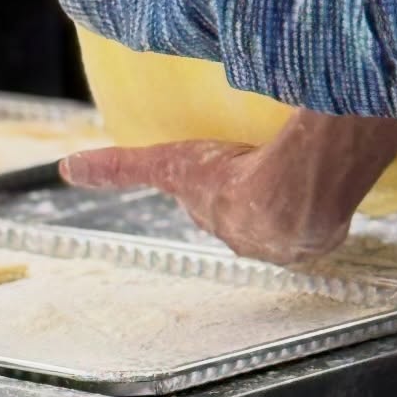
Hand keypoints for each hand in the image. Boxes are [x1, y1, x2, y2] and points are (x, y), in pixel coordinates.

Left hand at [62, 109, 396, 265]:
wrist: (294, 195)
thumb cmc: (232, 181)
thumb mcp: (167, 165)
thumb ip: (119, 167)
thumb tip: (68, 168)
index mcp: (222, 219)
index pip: (211, 204)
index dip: (209, 187)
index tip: (212, 171)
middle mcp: (255, 237)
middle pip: (245, 209)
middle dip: (247, 190)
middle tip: (253, 159)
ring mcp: (293, 237)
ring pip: (283, 210)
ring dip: (285, 190)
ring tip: (290, 160)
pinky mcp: (327, 228)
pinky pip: (320, 210)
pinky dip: (318, 193)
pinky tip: (321, 171)